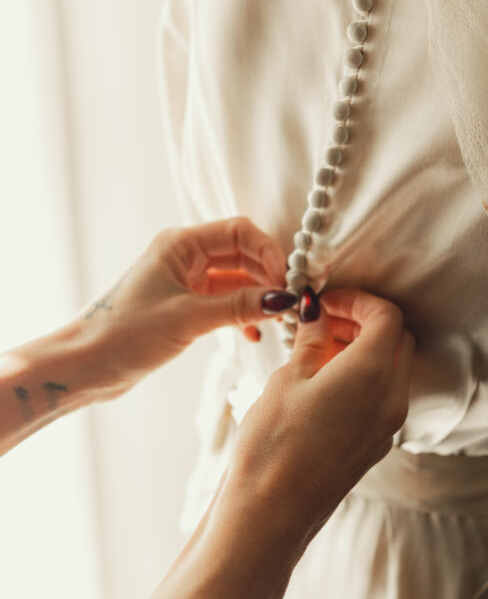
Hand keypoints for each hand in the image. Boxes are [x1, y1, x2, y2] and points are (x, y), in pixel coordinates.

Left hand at [75, 218, 289, 398]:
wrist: (86, 365)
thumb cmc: (125, 333)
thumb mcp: (189, 318)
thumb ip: (239, 307)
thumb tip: (284, 300)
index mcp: (180, 244)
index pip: (240, 232)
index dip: (268, 252)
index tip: (287, 281)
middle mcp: (184, 256)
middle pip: (242, 254)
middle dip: (268, 276)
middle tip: (290, 303)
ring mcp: (185, 281)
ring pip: (236, 280)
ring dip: (258, 297)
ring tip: (276, 320)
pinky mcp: (185, 305)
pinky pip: (225, 301)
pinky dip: (242, 313)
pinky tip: (253, 333)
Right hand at [225, 288, 414, 549]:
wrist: (271, 513)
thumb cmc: (273, 445)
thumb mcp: (288, 380)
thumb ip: (311, 339)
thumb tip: (318, 313)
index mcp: (372, 373)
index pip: (388, 316)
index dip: (358, 299)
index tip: (326, 301)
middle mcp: (391, 398)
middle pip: (398, 339)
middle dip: (365, 320)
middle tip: (324, 319)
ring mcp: (388, 425)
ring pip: (394, 368)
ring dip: (365, 348)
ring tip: (318, 346)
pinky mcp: (376, 444)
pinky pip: (383, 396)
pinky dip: (364, 376)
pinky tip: (324, 379)